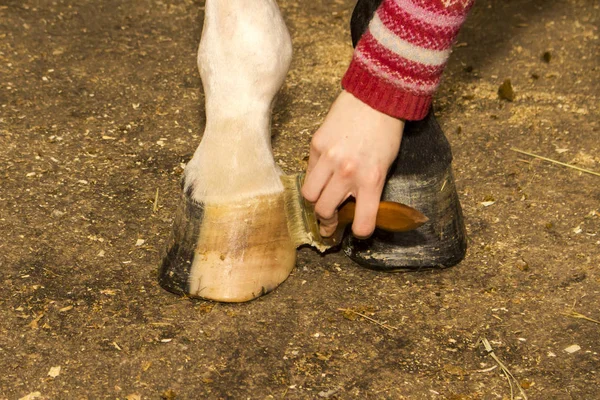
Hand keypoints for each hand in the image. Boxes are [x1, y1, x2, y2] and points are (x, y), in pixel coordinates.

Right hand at [301, 90, 404, 237]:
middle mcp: (348, 172)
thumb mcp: (386, 165)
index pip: (362, 222)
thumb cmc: (385, 132)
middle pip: (324, 211)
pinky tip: (323, 172)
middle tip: (331, 220)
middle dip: (327, 220)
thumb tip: (353, 207)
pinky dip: (314, 176)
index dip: (360, 232)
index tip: (357, 230)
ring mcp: (329, 158)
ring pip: (309, 195)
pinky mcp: (316, 144)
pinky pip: (308, 171)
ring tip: (322, 196)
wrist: (376, 97)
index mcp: (371, 179)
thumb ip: (369, 188)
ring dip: (315, 199)